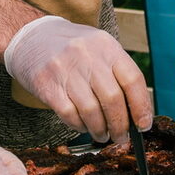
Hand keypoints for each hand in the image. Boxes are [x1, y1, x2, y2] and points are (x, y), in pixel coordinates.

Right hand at [2, 15, 151, 141]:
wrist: (30, 37)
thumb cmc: (71, 48)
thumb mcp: (98, 48)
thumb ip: (117, 73)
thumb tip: (137, 111)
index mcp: (106, 46)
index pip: (132, 80)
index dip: (141, 107)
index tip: (144, 125)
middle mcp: (87, 55)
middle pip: (113, 99)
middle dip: (120, 125)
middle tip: (121, 137)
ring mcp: (65, 69)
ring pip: (91, 111)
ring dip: (100, 130)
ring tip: (102, 135)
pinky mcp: (47, 85)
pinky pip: (69, 114)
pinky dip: (79, 126)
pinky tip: (82, 126)